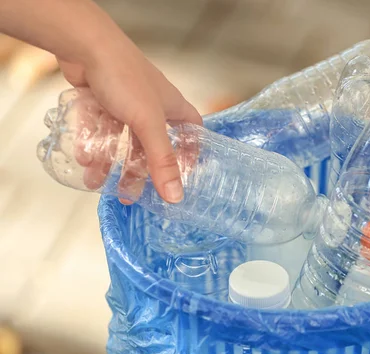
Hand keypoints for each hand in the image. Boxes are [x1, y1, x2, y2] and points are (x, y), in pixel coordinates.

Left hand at [59, 40, 201, 203]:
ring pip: (121, 139)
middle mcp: (151, 105)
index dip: (190, 150)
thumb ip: (161, 161)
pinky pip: (99, 128)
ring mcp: (125, 102)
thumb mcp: (148, 124)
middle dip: (140, 169)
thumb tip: (176, 196)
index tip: (184, 173)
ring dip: (110, 162)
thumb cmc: (125, 77)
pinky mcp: (101, 100)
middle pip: (150, 144)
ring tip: (98, 183)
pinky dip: (92, 144)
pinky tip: (83, 160)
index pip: (191, 130)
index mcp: (172, 107)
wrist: (85, 45)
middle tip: (131, 193)